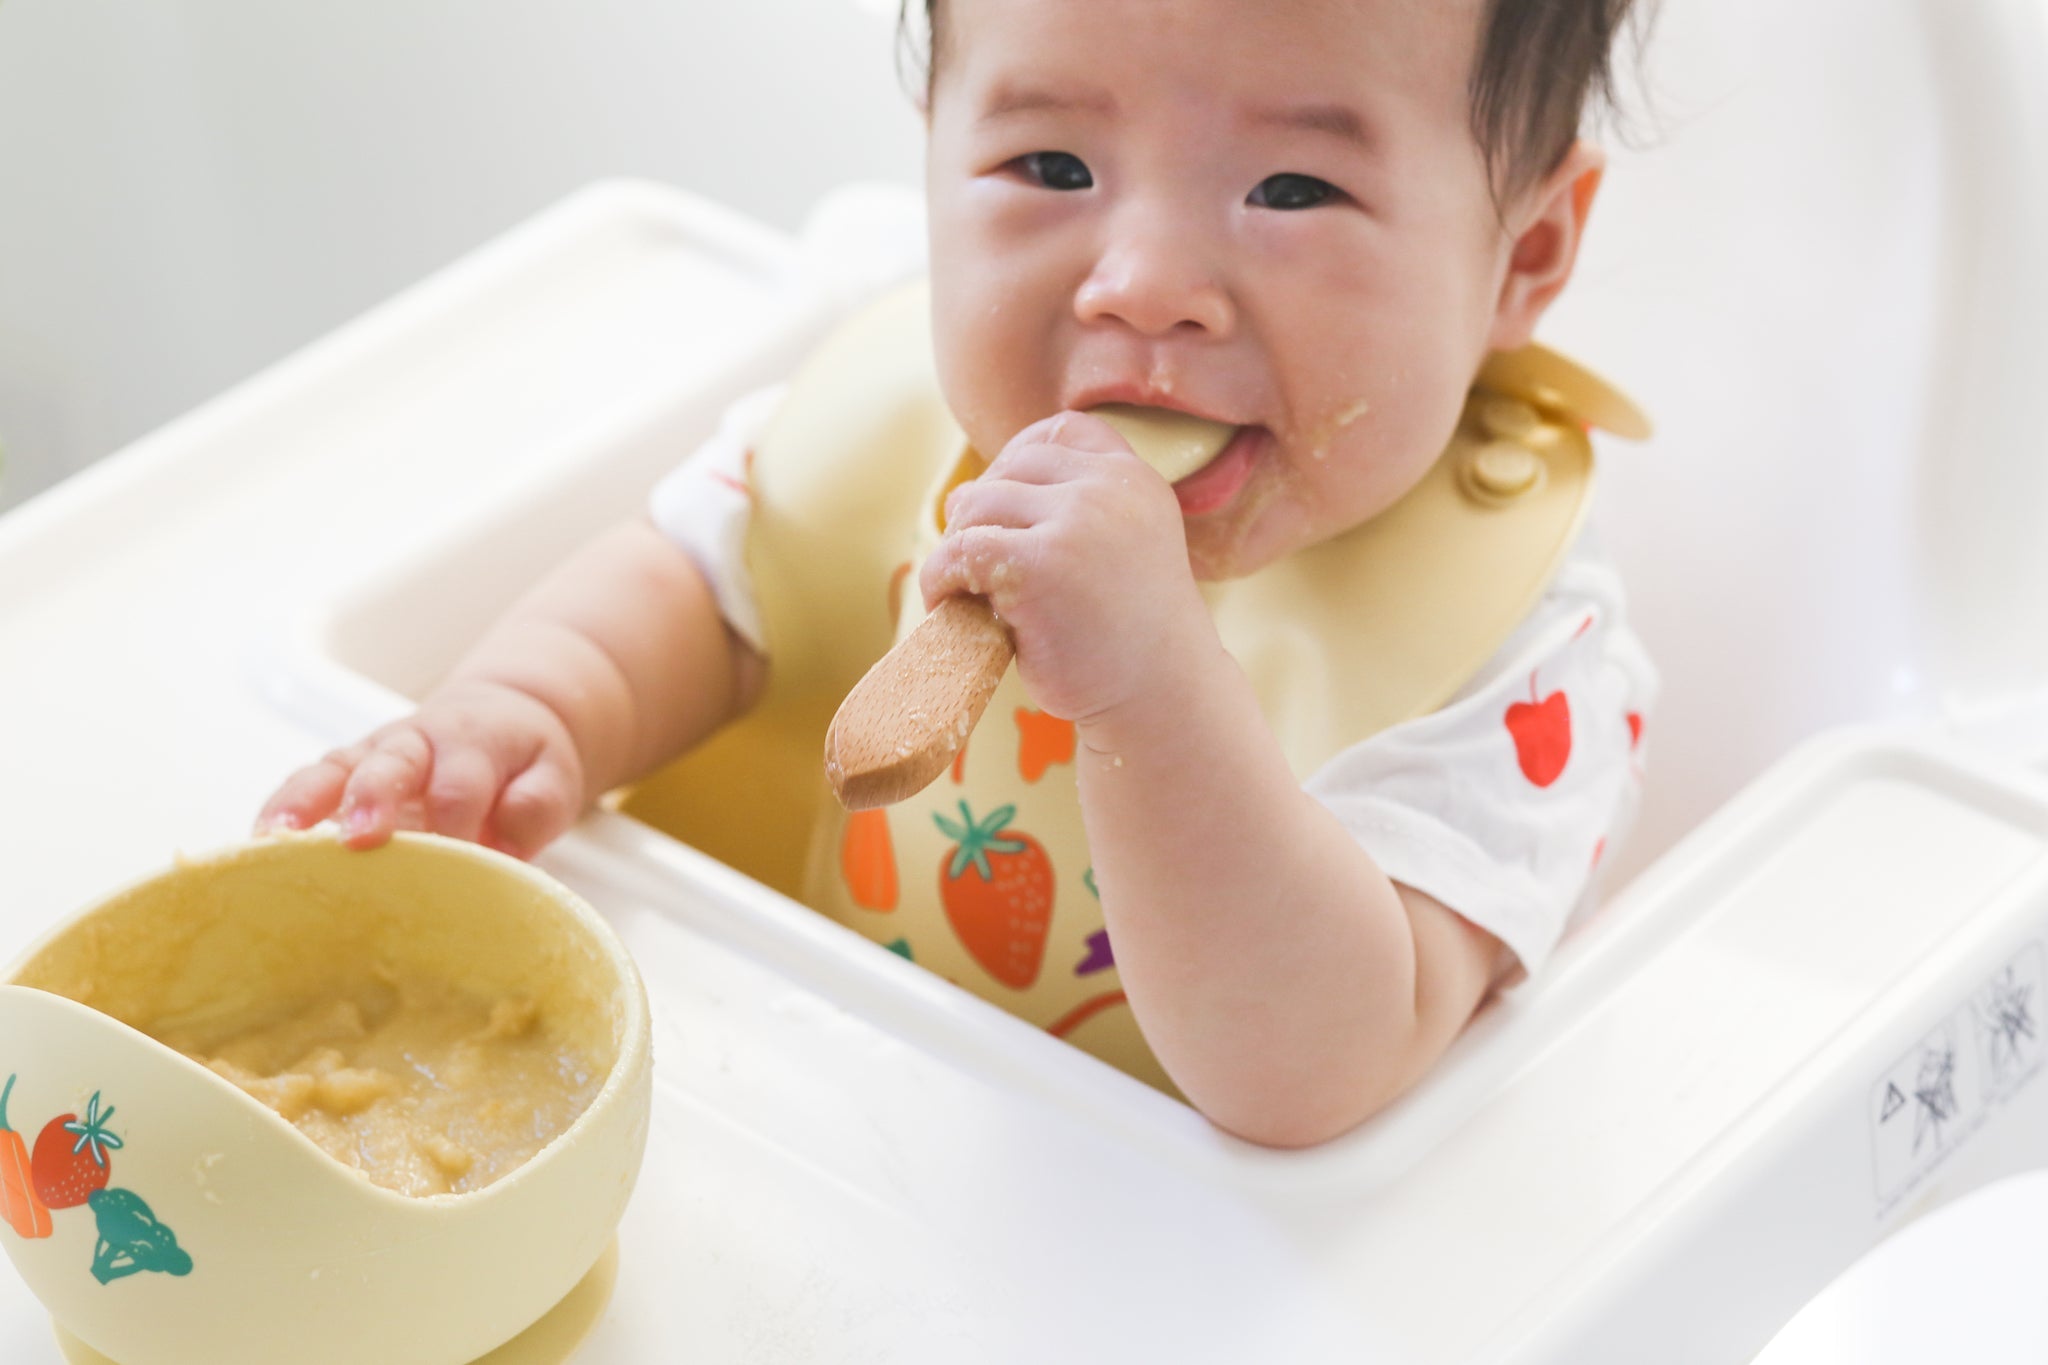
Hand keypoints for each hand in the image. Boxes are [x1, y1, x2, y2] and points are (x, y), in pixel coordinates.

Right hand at [254, 679, 586, 858]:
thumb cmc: (522, 760)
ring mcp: (370, 754)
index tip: (456, 869)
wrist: (499, 715)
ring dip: (302, 802)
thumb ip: (536, 808)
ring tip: (274, 838)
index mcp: (471, 743)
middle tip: (360, 840)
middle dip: (372, 800)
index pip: (461, 786)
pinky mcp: (341, 771)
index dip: (458, 827)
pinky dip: (279, 812)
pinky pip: (304, 786)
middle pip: (389, 766)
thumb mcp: (551, 777)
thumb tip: (504, 847)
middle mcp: (414, 742)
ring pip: (331, 769)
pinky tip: (257, 847)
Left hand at [919, 411, 1210, 722]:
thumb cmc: (1130, 637)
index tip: (1006, 510)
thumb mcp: (1121, 549)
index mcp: (1135, 480)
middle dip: (982, 514)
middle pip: (1009, 469)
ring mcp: (1076, 523)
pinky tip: (950, 606)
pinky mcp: (1039, 566)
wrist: (1160, 699)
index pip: (1064, 430)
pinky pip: (960, 551)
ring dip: (958, 549)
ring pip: (976, 506)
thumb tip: (962, 494)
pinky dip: (941, 578)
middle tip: (979, 569)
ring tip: (967, 591)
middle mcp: (1109, 490)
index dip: (1019, 460)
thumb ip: (1070, 511)